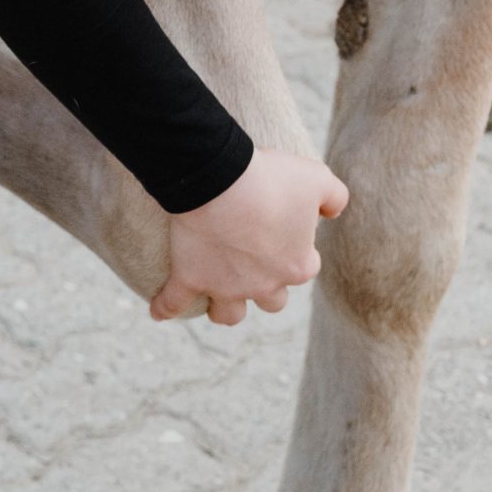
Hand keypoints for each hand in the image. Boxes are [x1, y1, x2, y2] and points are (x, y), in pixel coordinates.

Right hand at [149, 148, 348, 327]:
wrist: (221, 180)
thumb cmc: (270, 179)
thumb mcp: (315, 178)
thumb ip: (334, 196)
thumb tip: (334, 210)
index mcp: (297, 265)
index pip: (306, 267)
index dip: (297, 249)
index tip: (286, 229)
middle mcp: (264, 285)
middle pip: (271, 301)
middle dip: (266, 286)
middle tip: (255, 262)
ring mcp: (225, 286)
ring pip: (229, 313)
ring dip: (226, 307)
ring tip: (219, 295)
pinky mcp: (191, 277)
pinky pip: (174, 301)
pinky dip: (164, 308)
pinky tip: (157, 313)